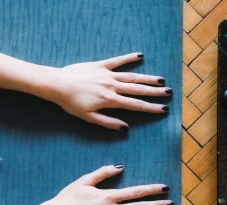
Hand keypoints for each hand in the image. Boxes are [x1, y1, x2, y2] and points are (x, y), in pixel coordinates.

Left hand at [45, 52, 171, 130]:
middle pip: (138, 89)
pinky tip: (140, 55)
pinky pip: (117, 61)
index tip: (163, 109)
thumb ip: (108, 122)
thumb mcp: (88, 117)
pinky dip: (129, 58)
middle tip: (169, 93)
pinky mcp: (100, 65)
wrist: (58, 84)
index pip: (135, 105)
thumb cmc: (71, 103)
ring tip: (160, 80)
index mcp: (110, 100)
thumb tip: (125, 128)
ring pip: (131, 76)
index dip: (150, 108)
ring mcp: (107, 74)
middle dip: (154, 92)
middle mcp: (112, 86)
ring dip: (147, 78)